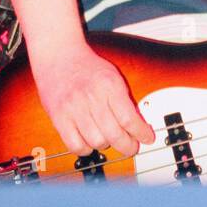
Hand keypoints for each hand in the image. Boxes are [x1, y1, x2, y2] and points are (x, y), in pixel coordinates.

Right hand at [31, 41, 155, 157]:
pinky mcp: (59, 118)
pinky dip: (85, 148)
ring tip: (108, 139)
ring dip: (106, 145)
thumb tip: (139, 124)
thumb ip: (124, 99)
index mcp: (109, 85)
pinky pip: (75, 145)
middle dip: (127, 146)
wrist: (59, 57)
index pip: (128, 118)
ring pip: (96, 142)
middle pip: (114, 134)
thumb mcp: (112, 76)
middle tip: (131, 147)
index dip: (140, 133)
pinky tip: (90, 142)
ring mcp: (74, 108)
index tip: (147, 138)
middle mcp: (92, 97)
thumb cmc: (88, 67)